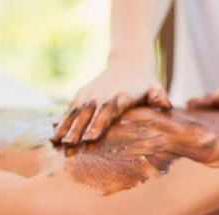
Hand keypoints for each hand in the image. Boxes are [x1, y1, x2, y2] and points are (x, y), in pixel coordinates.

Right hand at [51, 63, 170, 145]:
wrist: (128, 62)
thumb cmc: (145, 82)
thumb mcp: (155, 87)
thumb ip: (159, 96)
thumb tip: (165, 105)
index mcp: (120, 95)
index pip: (108, 111)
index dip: (99, 124)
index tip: (90, 138)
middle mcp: (101, 94)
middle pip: (87, 114)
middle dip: (77, 131)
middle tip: (69, 147)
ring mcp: (89, 94)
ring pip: (74, 113)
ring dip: (65, 129)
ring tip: (55, 144)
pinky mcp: (80, 95)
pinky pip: (69, 110)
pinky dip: (61, 123)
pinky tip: (53, 137)